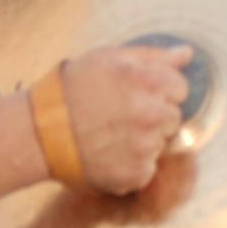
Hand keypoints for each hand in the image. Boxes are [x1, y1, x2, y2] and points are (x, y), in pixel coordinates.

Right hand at [58, 43, 191, 195]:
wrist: (38, 132)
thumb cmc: (71, 89)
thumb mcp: (108, 59)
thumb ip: (153, 57)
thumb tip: (187, 54)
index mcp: (148, 81)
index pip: (180, 87)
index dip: (159, 89)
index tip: (136, 94)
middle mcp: (152, 113)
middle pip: (173, 117)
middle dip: (154, 116)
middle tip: (120, 116)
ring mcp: (146, 146)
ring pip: (160, 144)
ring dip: (143, 141)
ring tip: (110, 135)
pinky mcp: (136, 173)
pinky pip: (146, 169)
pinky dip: (132, 165)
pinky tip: (108, 154)